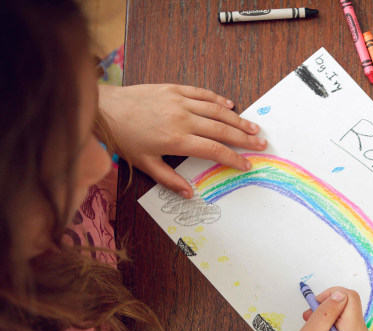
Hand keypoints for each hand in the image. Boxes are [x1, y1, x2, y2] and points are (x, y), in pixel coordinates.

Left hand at [98, 84, 266, 197]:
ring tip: (253, 127)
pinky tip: (230, 106)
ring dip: (237, 120)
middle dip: (244, 138)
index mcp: (177, 140)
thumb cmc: (124, 139)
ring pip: (217, 111)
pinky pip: (202, 94)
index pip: (214, 151)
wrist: (106, 110)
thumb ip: (169, 179)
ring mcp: (179, 102)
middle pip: (222, 130)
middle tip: (261, 144)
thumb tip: (190, 194)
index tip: (247, 164)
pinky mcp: (174, 89)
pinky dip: (218, 100)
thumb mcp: (145, 164)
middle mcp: (182, 119)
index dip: (234, 158)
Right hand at [266, 288, 372, 330]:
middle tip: (309, 318)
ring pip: (349, 317)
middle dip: (329, 308)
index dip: (332, 295)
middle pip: (350, 308)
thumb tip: (339, 293)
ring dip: (330, 318)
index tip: (316, 304)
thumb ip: (327, 311)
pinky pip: (350, 329)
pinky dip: (335, 328)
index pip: (351, 298)